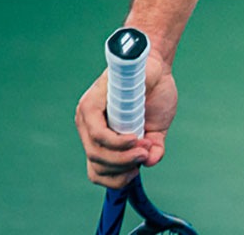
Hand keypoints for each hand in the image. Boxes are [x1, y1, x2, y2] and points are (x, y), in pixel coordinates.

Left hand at [75, 51, 176, 188]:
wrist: (156, 64)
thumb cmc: (155, 93)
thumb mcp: (157, 128)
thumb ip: (153, 147)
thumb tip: (150, 162)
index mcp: (102, 138)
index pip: (98, 169)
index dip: (116, 178)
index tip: (136, 172)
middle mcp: (89, 129)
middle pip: (97, 165)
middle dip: (122, 168)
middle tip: (143, 158)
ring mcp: (87, 117)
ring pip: (95, 153)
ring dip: (121, 158)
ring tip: (142, 150)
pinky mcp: (90, 106)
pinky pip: (98, 134)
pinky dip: (117, 143)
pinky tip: (134, 140)